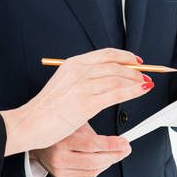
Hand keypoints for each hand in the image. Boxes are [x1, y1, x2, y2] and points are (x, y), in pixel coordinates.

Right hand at [1, 48, 150, 155]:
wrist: (30, 122)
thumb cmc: (46, 108)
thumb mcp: (63, 84)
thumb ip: (81, 78)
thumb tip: (104, 77)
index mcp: (72, 63)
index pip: (105, 54)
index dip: (124, 56)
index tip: (136, 61)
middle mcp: (79, 70)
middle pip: (115, 64)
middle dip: (134, 69)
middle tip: (146, 74)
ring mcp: (83, 86)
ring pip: (119, 78)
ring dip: (136, 80)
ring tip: (146, 84)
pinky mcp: (87, 103)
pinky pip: (117, 93)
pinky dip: (133, 91)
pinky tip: (141, 91)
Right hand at [31, 123, 130, 176]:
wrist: (37, 142)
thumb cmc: (58, 130)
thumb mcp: (73, 123)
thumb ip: (92, 131)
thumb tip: (116, 139)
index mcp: (62, 140)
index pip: (91, 145)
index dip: (111, 145)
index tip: (124, 143)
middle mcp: (59, 157)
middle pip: (95, 161)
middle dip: (115, 155)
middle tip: (126, 149)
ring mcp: (60, 170)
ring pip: (93, 171)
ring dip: (109, 163)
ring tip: (116, 154)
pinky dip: (99, 169)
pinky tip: (103, 161)